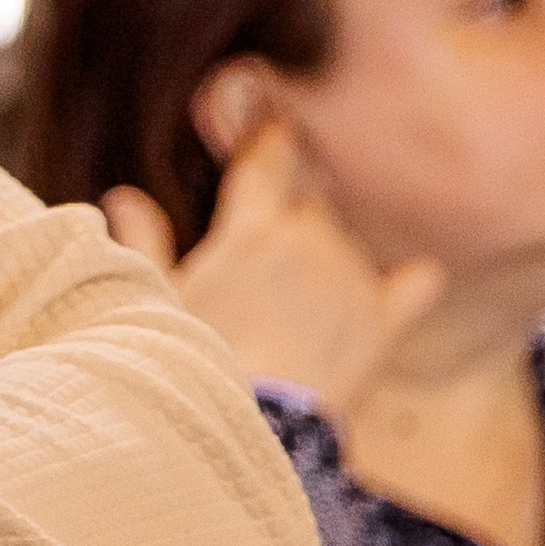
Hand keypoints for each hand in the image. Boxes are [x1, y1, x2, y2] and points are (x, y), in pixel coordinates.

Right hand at [104, 120, 443, 427]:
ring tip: (312, 274)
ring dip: (333, 246)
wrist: (258, 425)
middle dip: (303, 197)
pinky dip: (415, 280)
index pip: (264, 163)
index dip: (268, 138)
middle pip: (313, 200)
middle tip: (292, 205)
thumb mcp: (160, 298)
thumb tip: (122, 198)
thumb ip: (144, 242)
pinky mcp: (380, 324)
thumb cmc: (198, 359)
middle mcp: (306, 242)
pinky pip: (410, 290)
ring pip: (348, 241)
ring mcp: (348, 280)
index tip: (273, 120)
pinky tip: (422, 272)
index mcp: (251, 231)